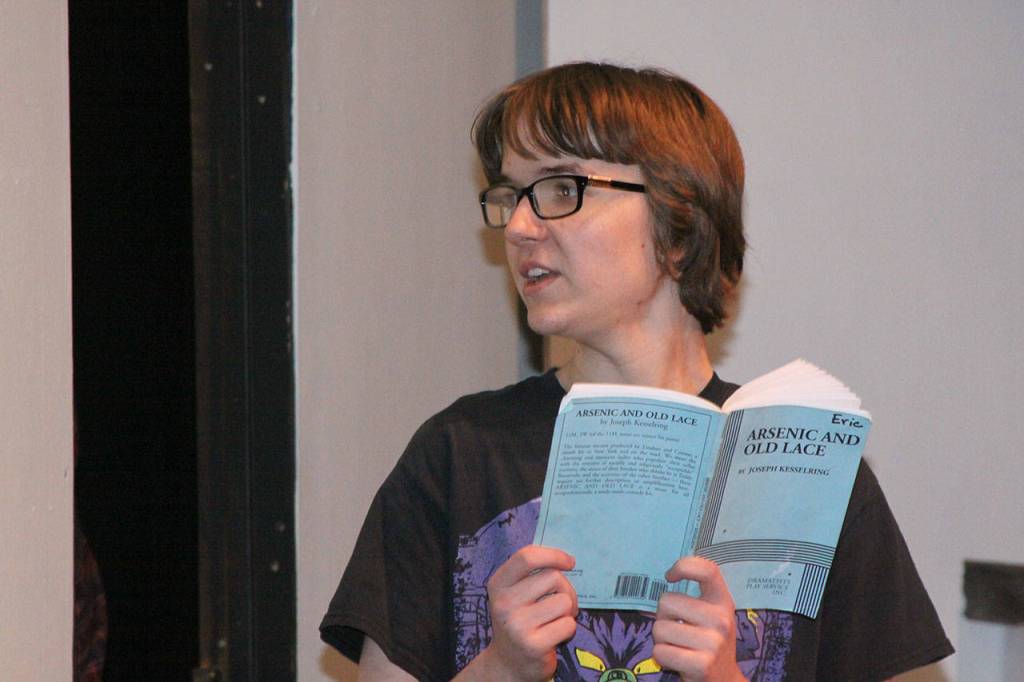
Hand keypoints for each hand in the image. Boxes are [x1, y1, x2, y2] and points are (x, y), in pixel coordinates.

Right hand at [471, 545, 577, 680]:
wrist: (508, 663)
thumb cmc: (519, 621)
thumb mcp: (514, 593)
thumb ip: (532, 574)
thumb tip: (565, 559)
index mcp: (498, 584)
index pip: (527, 557)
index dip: (553, 555)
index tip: (568, 562)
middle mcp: (504, 603)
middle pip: (553, 577)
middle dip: (565, 588)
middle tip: (560, 603)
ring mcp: (518, 625)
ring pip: (564, 601)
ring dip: (568, 611)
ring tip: (555, 620)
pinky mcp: (534, 645)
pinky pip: (568, 624)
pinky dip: (568, 629)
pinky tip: (554, 635)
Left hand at [651, 556, 744, 680]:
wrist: (724, 681)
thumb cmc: (708, 643)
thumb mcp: (711, 616)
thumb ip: (693, 597)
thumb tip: (665, 580)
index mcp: (723, 602)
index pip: (707, 570)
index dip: (684, 566)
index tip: (670, 576)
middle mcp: (720, 619)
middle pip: (666, 601)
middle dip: (663, 617)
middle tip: (677, 630)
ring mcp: (713, 643)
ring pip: (659, 628)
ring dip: (661, 640)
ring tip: (679, 647)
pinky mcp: (701, 664)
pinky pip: (659, 651)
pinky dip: (661, 657)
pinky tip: (677, 660)